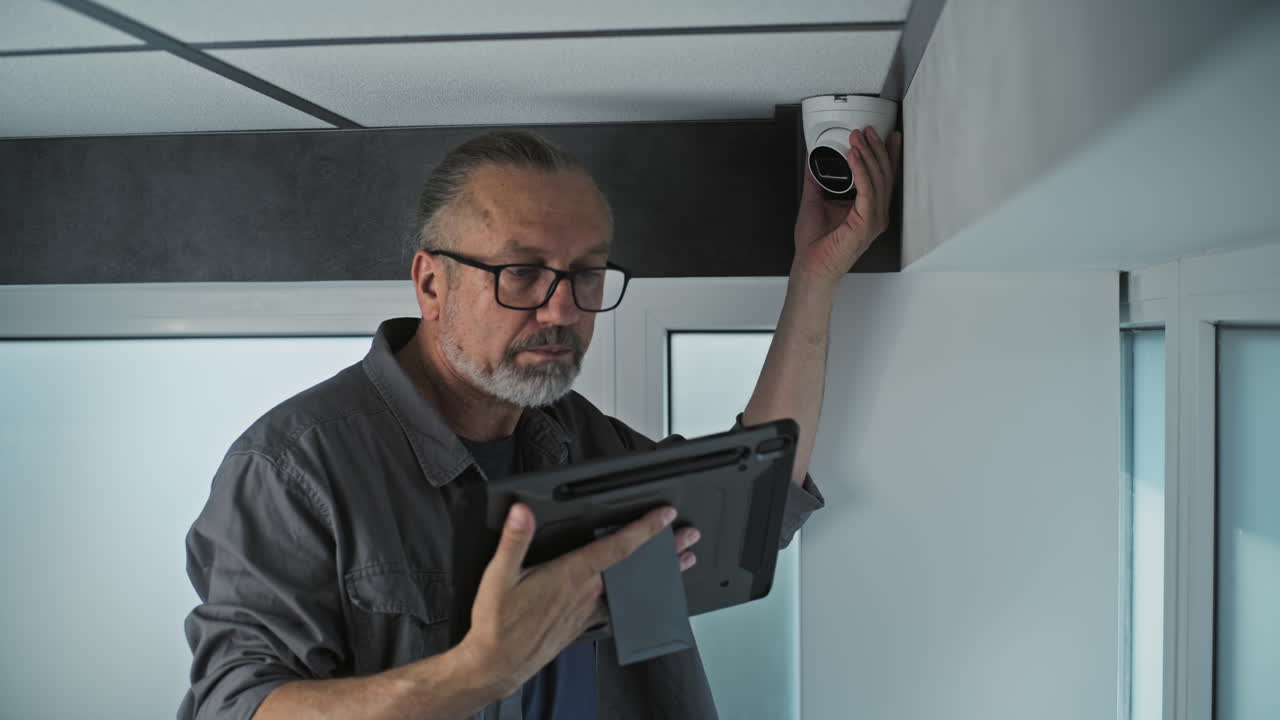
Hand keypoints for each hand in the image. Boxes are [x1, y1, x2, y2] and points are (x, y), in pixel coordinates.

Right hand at [459, 504, 680, 696]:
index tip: (666, 516)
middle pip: (635, 567)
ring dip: (658, 574)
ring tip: (680, 564)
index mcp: (572, 576)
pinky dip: (635, 595)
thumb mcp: (499, 575)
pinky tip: (638, 595)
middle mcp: (587, 594)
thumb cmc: (497, 623)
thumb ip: (514, 540)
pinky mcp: (583, 624)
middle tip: (690, 539)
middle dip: (666, 551)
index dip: (646, 529)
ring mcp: (588, 611)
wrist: (496, 664)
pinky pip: (618, 606)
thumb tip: (522, 512)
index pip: (618, 547)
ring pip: (631, 588)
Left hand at [793, 126, 902, 284]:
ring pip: (878, 179)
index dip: (886, 154)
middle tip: (866, 131)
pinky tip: (854, 156)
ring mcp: (874, 219)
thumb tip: (812, 160)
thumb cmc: (815, 243)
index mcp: (869, 209)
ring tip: (857, 137)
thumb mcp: (815, 200)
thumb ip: (816, 180)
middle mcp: (876, 214)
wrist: (811, 266)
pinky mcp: (866, 223)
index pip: (883, 177)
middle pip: (884, 174)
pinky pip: (867, 190)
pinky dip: (861, 170)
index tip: (886, 135)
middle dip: (875, 148)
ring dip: (867, 154)